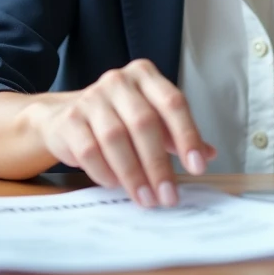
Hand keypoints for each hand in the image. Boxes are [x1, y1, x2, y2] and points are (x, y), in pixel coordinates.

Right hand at [27, 59, 216, 207]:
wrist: (64, 117)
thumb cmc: (118, 119)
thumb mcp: (151, 119)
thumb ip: (178, 135)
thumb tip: (209, 154)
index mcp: (145, 76)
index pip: (173, 102)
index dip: (187, 135)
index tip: (197, 166)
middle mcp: (119, 81)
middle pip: (144, 122)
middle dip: (159, 164)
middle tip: (168, 195)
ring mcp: (91, 97)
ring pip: (116, 138)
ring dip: (133, 174)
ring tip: (146, 199)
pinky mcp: (70, 119)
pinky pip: (89, 150)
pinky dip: (105, 172)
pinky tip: (116, 185)